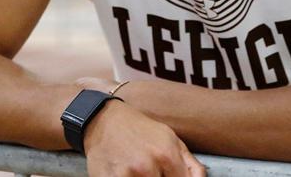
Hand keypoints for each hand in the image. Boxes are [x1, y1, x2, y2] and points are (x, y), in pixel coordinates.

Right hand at [83, 98, 204, 176]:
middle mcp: (148, 165)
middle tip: (151, 170)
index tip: (168, 175)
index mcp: (167, 153)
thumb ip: (189, 163)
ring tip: (138, 170)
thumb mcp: (169, 138)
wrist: (101, 119)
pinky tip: (126, 172)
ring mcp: (128, 174)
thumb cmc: (137, 129)